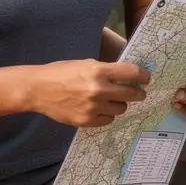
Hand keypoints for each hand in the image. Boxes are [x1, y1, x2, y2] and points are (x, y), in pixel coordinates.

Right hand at [30, 60, 150, 126]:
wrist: (38, 89)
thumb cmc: (63, 72)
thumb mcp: (87, 63)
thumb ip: (107, 69)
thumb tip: (128, 75)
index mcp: (99, 70)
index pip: (132, 73)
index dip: (143, 76)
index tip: (146, 78)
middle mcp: (98, 89)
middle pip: (132, 94)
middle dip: (138, 93)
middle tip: (138, 93)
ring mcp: (93, 107)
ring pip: (121, 109)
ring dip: (120, 104)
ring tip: (112, 100)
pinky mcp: (86, 121)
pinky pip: (108, 120)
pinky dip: (107, 115)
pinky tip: (100, 109)